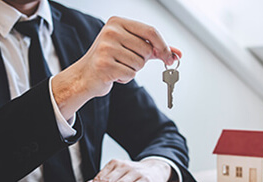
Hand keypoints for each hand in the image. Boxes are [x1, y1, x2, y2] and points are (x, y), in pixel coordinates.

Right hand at [52, 16, 181, 119]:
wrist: (85, 76)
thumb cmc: (110, 60)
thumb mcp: (132, 48)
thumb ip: (155, 49)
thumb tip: (177, 54)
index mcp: (118, 22)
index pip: (150, 31)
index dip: (163, 45)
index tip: (170, 57)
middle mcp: (111, 32)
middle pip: (147, 50)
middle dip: (142, 61)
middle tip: (127, 61)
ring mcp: (106, 48)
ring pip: (140, 63)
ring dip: (133, 70)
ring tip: (118, 67)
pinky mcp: (104, 64)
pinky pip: (131, 74)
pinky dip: (126, 78)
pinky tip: (114, 74)